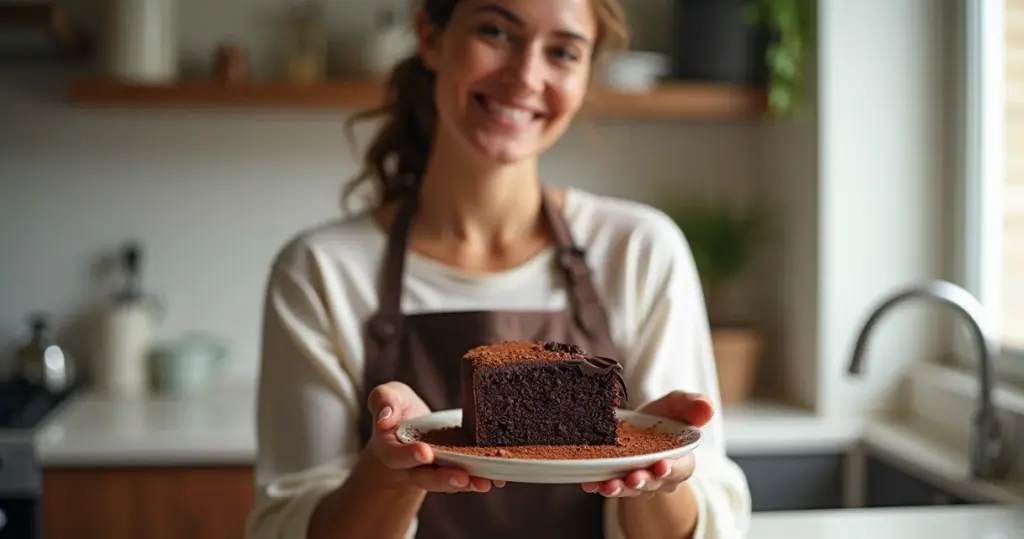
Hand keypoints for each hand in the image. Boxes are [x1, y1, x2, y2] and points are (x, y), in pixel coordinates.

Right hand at [367, 381, 503, 492]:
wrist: (408, 425)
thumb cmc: (397, 409)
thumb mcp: (387, 397)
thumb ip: (383, 402)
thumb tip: (385, 418)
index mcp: (390, 448)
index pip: (397, 455)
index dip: (409, 455)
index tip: (425, 453)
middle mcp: (411, 467)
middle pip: (425, 477)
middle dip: (443, 478)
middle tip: (460, 476)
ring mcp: (433, 471)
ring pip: (448, 482)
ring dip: (466, 483)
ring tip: (484, 483)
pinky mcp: (453, 469)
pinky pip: (466, 477)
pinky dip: (481, 478)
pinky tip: (497, 479)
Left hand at [581, 391, 714, 498]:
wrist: (640, 427)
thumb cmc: (664, 417)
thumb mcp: (677, 405)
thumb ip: (692, 406)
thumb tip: (708, 408)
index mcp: (681, 459)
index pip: (681, 468)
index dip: (672, 469)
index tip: (661, 466)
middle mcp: (661, 476)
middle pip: (654, 483)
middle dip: (643, 481)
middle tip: (634, 478)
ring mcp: (639, 481)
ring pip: (630, 489)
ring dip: (619, 488)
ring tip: (608, 485)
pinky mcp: (618, 480)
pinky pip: (608, 486)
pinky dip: (598, 485)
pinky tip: (589, 483)